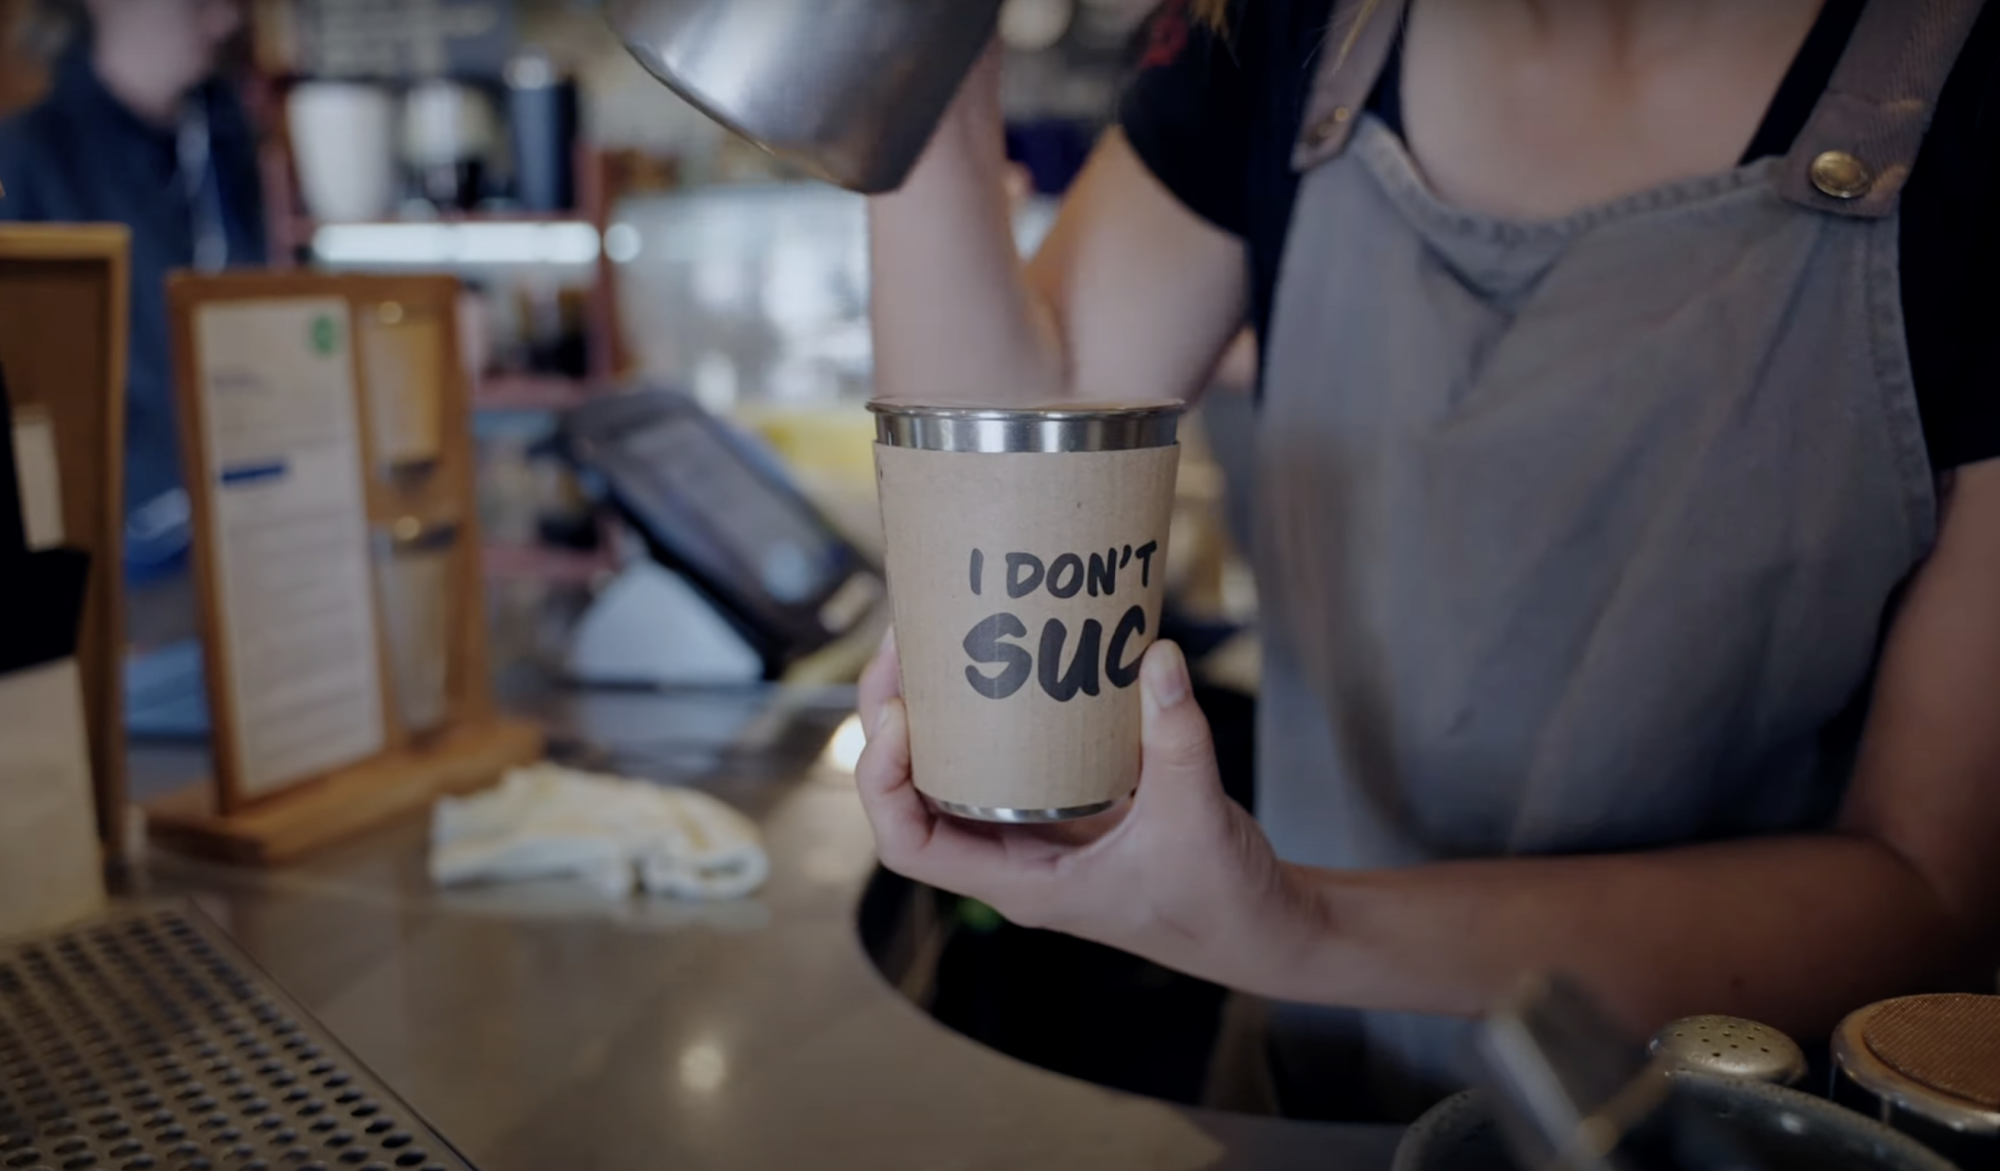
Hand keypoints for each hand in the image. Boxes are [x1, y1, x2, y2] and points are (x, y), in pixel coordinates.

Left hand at [855, 631, 1321, 995]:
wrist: (1262, 927)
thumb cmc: (1221, 904)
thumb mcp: (1197, 820)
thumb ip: (1178, 741)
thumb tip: (1157, 657)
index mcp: (1021, 883)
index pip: (910, 846)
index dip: (883, 780)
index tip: (899, 714)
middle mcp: (1015, 859)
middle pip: (917, 793)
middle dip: (896, 718)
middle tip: (905, 641)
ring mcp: (1039, 832)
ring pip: (957, 773)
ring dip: (938, 712)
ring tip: (938, 639)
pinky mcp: (1070, 806)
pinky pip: (1011, 758)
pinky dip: (997, 715)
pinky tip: (1011, 662)